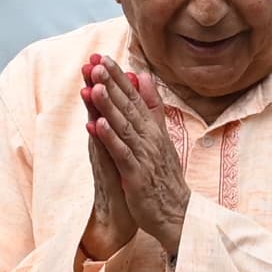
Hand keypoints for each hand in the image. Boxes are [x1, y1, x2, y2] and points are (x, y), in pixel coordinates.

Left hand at [80, 57, 186, 256]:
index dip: (117, 77)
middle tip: (96, 62)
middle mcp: (150, 138)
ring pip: (124, 126)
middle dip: (111, 84)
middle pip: (128, 106)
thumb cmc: (164, 177)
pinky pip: (122, 154)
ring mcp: (144, 156)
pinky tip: (97, 124)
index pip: (133, 97)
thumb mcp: (160, 136)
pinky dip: (110, 138)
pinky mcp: (137, 176)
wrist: (177, 214)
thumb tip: (144, 77)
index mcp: (153, 129)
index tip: (102, 57)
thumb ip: (152, 106)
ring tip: (94, 85)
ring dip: (109, 105)